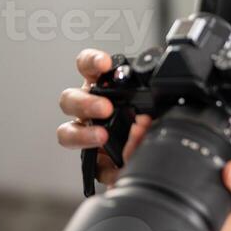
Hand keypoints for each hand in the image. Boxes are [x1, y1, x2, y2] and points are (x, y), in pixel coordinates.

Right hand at [56, 47, 152, 188]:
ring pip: (67, 132)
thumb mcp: (157, 104)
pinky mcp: (93, 161)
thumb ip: (155, 104)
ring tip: (103, 137)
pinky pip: (91, 167)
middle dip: (85, 102)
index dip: (92, 62)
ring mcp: (87, 134)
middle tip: (105, 108)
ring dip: (84, 134)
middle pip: (69, 100)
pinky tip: (120, 168)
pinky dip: (106, 168)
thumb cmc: (154, 117)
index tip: (105, 64)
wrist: (162, 152)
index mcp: (103, 86)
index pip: (88, 67)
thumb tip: (150, 118)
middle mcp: (89, 108)